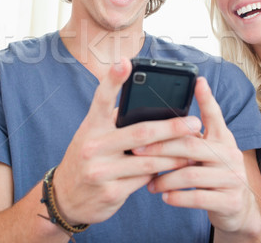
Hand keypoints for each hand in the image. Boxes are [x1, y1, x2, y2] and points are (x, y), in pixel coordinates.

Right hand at [52, 58, 201, 225]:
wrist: (66, 198)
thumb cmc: (86, 159)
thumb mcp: (92, 136)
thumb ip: (114, 122)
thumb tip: (149, 105)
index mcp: (91, 127)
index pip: (101, 98)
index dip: (114, 79)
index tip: (126, 62)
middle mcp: (93, 146)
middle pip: (140, 133)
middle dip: (171, 127)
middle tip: (194, 122)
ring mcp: (101, 171)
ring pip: (149, 160)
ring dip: (175, 155)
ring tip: (193, 149)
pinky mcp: (111, 193)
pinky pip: (145, 181)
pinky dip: (162, 174)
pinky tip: (174, 170)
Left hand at [135, 77, 260, 234]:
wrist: (236, 209)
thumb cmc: (211, 174)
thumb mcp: (206, 152)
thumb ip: (190, 138)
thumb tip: (158, 122)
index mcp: (223, 139)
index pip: (215, 115)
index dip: (207, 98)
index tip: (198, 80)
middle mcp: (231, 154)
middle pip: (191, 145)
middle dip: (161, 147)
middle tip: (136, 151)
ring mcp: (233, 178)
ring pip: (191, 174)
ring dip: (165, 178)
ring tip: (149, 183)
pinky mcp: (230, 201)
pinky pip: (198, 198)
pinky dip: (177, 197)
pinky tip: (165, 196)